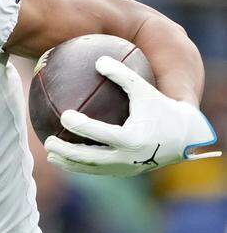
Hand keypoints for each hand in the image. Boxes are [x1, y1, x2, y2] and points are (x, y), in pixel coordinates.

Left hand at [45, 55, 219, 176]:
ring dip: (70, 163)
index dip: (81, 126)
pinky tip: (65, 157)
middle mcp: (128, 157)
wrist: (185, 136)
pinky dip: (81, 166)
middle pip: (91, 158)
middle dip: (67, 152)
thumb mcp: (145, 89)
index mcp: (133, 138)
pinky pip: (99, 170)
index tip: (64, 115)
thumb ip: (123, 75)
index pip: (100, 134)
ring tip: (50, 154)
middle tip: (48, 141)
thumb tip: (98, 60)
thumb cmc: (162, 108)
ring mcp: (126, 168)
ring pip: (92, 168)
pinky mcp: (126, 172)